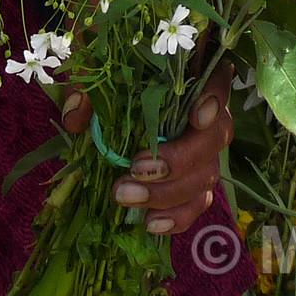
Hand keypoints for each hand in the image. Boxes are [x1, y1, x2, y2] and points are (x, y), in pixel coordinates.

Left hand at [60, 67, 234, 236]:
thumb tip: (76, 115)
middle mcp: (206, 116)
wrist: (112, 111)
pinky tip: (150, 222)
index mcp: (189, 79)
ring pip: (205, 176)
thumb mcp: (95, 73)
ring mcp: (203, 153)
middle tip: (137, 168)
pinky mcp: (193, 184)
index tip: (196, 117)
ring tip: (124, 196)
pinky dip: (176, 217)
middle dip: (178, 159)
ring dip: (168, 193)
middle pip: (215, 138)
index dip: (216, 99)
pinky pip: (196, 204)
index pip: (218, 81)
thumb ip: (87, 87)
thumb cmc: (111, 79)